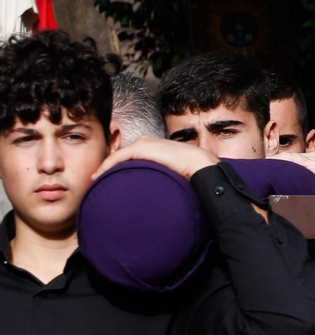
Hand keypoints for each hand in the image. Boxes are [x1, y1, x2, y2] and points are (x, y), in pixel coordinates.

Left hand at [96, 137, 218, 180]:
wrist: (196, 164)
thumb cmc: (187, 171)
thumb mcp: (168, 172)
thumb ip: (158, 176)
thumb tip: (151, 195)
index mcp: (154, 147)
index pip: (129, 156)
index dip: (116, 168)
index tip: (106, 181)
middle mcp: (146, 142)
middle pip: (121, 155)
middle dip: (109, 167)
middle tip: (97, 182)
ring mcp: (143, 143)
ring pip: (117, 156)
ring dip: (105, 167)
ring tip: (95, 180)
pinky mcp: (140, 147)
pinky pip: (116, 157)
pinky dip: (106, 166)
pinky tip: (98, 176)